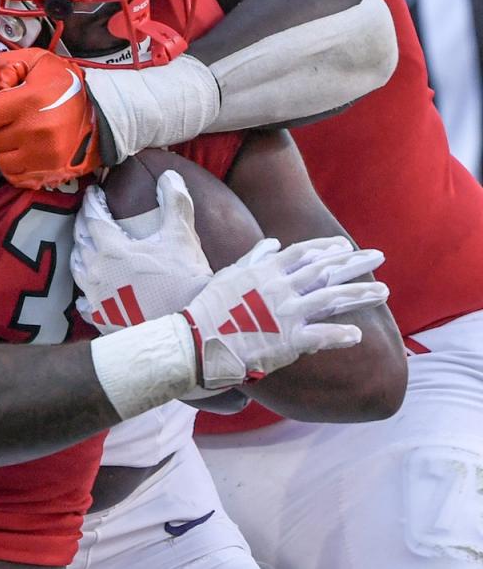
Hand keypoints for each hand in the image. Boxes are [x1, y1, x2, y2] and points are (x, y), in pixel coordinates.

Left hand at [0, 48, 101, 188]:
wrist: (103, 112)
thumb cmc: (67, 86)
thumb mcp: (38, 61)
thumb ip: (6, 65)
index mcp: (29, 102)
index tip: (2, 106)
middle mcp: (35, 132)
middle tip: (15, 120)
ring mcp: (43, 156)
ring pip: (1, 160)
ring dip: (7, 149)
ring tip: (22, 136)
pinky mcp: (50, 173)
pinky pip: (15, 177)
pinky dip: (17, 166)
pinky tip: (26, 152)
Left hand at [71, 171, 211, 334]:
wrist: (186, 332)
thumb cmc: (184, 282)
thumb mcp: (182, 236)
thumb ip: (175, 202)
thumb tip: (170, 175)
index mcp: (110, 248)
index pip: (92, 216)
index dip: (92, 201)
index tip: (94, 192)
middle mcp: (95, 271)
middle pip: (80, 239)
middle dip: (84, 222)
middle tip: (90, 213)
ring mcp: (94, 297)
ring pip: (77, 267)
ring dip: (81, 252)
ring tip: (88, 245)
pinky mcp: (99, 319)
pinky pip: (83, 301)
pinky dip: (85, 291)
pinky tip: (90, 289)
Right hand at [181, 237, 387, 390]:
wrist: (200, 342)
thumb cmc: (211, 307)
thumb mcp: (230, 274)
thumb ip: (254, 257)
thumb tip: (274, 242)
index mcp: (266, 271)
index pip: (304, 252)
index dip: (327, 247)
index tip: (345, 245)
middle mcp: (280, 288)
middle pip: (325, 271)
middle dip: (354, 262)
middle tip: (379, 256)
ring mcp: (286, 314)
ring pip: (331, 299)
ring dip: (360, 294)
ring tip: (383, 291)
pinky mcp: (288, 341)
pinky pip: (321, 337)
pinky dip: (340, 335)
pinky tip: (358, 334)